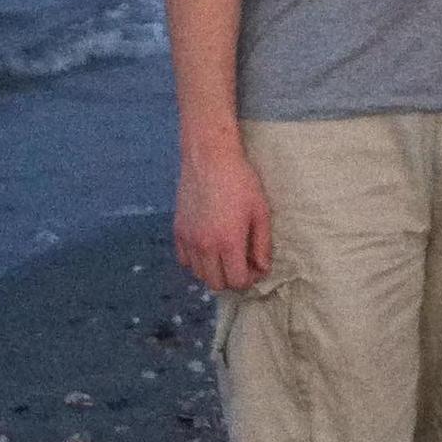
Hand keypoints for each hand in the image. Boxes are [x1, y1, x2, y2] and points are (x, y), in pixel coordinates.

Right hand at [174, 144, 272, 292]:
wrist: (210, 158)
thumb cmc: (240, 181)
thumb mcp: (260, 211)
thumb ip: (262, 244)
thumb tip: (263, 267)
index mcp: (228, 242)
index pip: (237, 281)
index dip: (250, 279)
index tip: (256, 267)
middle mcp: (205, 246)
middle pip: (217, 283)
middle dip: (233, 279)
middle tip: (243, 264)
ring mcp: (189, 239)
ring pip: (199, 274)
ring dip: (215, 272)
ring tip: (226, 256)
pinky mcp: (178, 230)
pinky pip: (184, 260)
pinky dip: (197, 261)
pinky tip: (208, 248)